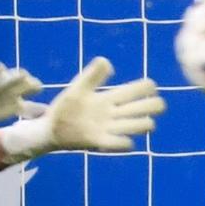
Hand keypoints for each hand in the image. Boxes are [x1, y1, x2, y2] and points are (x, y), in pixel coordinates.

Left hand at [0, 58, 164, 163]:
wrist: (50, 129)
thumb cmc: (66, 107)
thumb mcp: (78, 88)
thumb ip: (91, 76)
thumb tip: (106, 61)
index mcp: (109, 98)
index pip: (136, 90)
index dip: (147, 87)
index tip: (150, 86)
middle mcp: (113, 114)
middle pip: (144, 108)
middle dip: (153, 105)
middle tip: (154, 104)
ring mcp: (108, 128)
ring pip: (138, 126)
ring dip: (142, 123)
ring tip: (139, 121)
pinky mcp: (99, 142)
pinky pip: (120, 144)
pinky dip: (124, 142)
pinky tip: (121, 139)